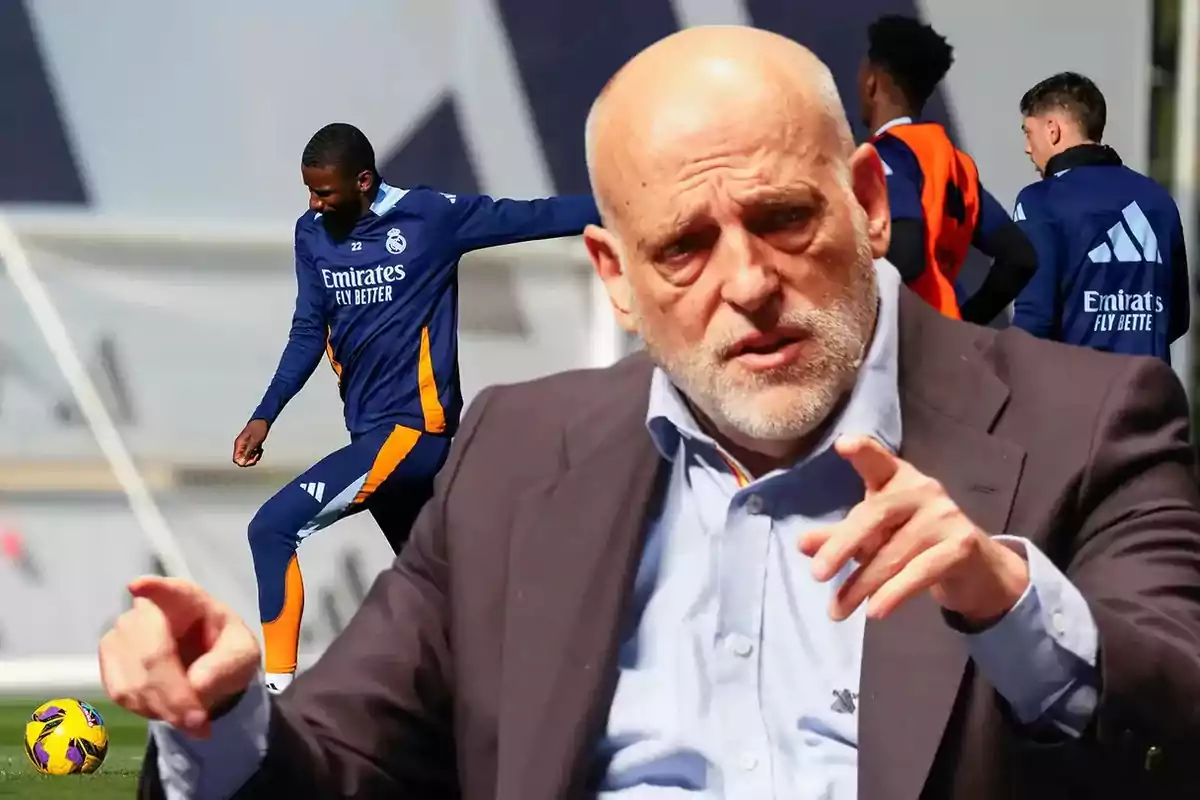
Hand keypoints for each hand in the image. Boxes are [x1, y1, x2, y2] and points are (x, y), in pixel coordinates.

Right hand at [98, 576, 260, 738]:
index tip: (140, 586)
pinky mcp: (110, 661)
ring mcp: (123, 634)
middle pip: (151, 653)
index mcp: (187, 599)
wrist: (208, 673)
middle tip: (198, 722)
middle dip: (173, 693)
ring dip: (162, 707)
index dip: (153, 588)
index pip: (168, 589)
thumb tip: (196, 683)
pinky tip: (167, 712)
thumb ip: (226, 666)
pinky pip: (121, 692)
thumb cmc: (226, 652)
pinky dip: (146, 709)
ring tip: (192, 721)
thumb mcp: (242, 656)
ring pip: (133, 678)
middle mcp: (149, 610)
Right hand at [232, 419, 268, 466]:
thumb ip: (247, 453)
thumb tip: (241, 463)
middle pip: (242, 460)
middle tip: (257, 455)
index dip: (243, 462)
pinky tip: (260, 449)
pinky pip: (251, 454)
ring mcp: (245, 446)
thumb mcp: (254, 442)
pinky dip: (256, 453)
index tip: (251, 459)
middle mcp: (240, 446)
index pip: (236, 459)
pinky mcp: (250, 445)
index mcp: (239, 445)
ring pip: (247, 457)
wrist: (263, 421)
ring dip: (254, 456)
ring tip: (259, 450)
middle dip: (250, 460)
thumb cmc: (258, 428)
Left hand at [799, 435, 1028, 624]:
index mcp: (898, 478)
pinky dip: (894, 593)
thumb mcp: (874, 537)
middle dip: (842, 546)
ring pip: (893, 552)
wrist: (975, 569)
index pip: (878, 460)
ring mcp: (946, 516)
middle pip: (875, 514)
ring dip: (862, 585)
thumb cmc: (914, 542)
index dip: (863, 450)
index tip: (842, 444)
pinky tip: (874, 611)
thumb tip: (802, 545)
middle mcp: (923, 490)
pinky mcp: (962, 546)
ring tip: (838, 610)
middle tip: (817, 574)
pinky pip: (920, 571)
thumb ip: (839, 537)